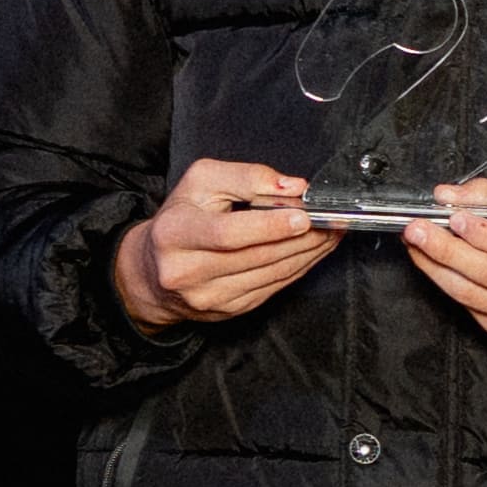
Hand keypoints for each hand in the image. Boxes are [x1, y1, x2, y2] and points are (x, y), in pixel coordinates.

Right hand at [113, 157, 330, 331]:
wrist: (153, 271)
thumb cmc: (180, 220)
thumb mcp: (201, 183)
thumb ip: (246, 177)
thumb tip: (291, 187)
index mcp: (175, 234)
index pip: (228, 234)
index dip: (269, 226)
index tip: (302, 216)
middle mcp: (187, 272)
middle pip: (257, 255)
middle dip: (302, 237)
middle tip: (332, 219)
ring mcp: (209, 297)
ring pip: (272, 274)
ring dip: (309, 252)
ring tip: (331, 231)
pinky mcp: (229, 310)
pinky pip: (274, 287)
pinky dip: (300, 267)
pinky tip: (314, 250)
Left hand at [401, 181, 486, 357]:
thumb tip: (452, 196)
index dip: (486, 234)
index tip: (456, 217)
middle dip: (448, 249)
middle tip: (419, 229)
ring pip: (473, 293)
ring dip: (437, 266)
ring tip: (415, 244)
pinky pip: (470, 306)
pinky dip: (445, 282)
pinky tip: (431, 265)